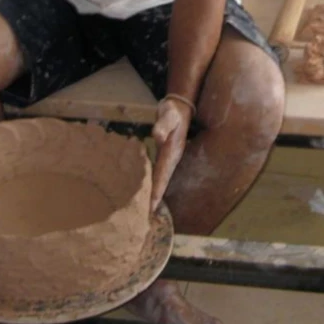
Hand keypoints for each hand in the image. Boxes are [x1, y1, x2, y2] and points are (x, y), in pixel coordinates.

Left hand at [150, 97, 192, 212]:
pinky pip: (156, 171)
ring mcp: (167, 157)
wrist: (178, 109)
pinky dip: (152, 182)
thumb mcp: (168, 115)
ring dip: (154, 192)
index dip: (158, 190)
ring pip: (160, 178)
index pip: (163, 174)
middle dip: (156, 197)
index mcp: (172, 152)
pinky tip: (145, 189)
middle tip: (147, 215)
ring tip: (146, 208)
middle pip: (162, 181)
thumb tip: (156, 136)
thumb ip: (162, 125)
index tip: (153, 205)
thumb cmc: (172, 112)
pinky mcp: (162, 154)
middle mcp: (171, 158)